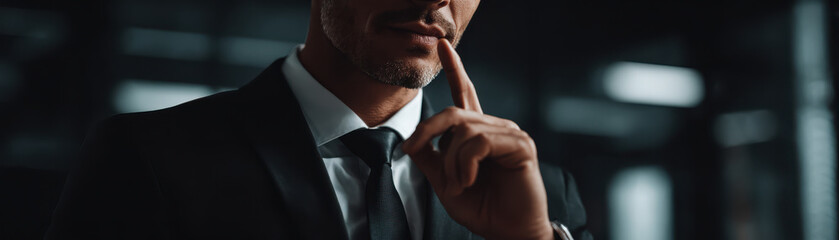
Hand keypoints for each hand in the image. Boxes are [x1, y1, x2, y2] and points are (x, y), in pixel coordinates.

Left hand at [403, 39, 552, 239]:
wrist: (508, 233)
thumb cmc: (483, 209)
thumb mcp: (444, 184)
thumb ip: (430, 160)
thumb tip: (412, 141)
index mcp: (477, 134)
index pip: (464, 94)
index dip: (454, 69)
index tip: (442, 46)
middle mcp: (494, 127)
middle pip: (452, 113)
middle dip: (426, 130)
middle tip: (412, 151)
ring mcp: (510, 134)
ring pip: (463, 130)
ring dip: (451, 162)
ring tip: (460, 184)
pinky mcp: (520, 145)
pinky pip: (479, 142)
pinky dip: (466, 164)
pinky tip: (470, 180)